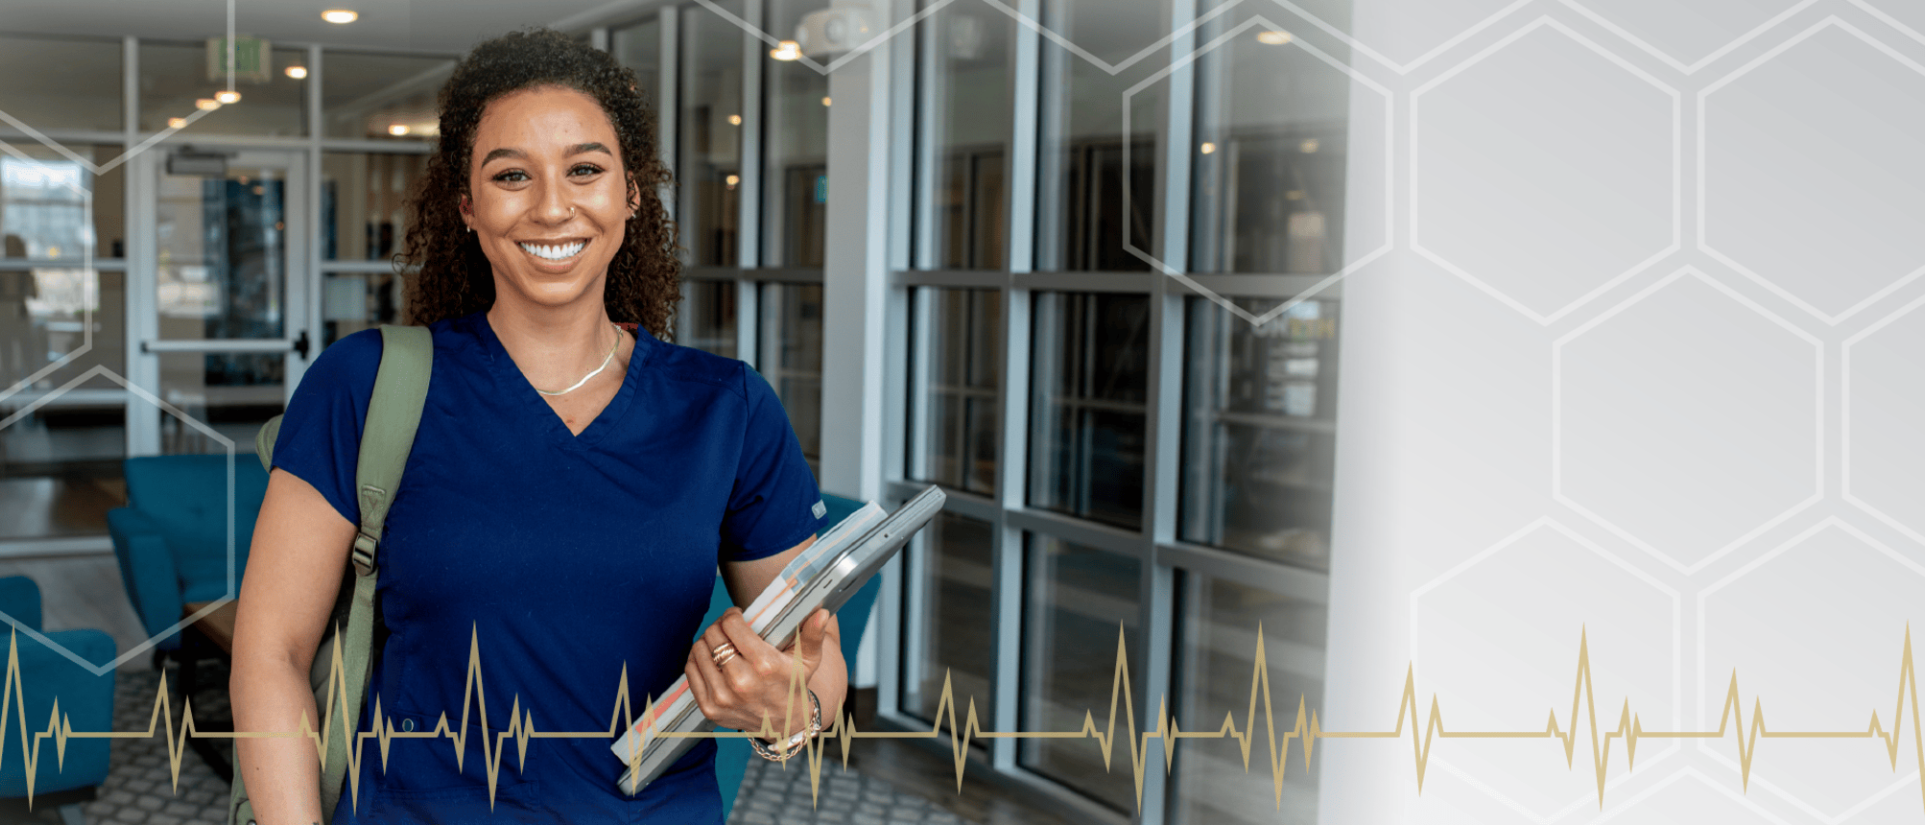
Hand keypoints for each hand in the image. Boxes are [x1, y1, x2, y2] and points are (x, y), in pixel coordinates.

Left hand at [685, 607, 832, 739]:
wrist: (784, 723)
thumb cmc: (794, 684)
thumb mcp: (808, 659)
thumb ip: (813, 634)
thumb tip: (823, 613)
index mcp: (765, 666)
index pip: (731, 625)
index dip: (732, 615)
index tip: (738, 616)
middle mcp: (742, 683)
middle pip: (713, 636)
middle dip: (719, 626)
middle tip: (727, 628)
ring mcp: (723, 698)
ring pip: (699, 651)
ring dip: (707, 641)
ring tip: (720, 642)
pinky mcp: (710, 709)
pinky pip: (691, 671)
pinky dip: (697, 659)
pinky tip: (710, 657)